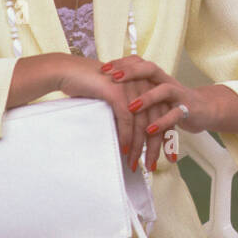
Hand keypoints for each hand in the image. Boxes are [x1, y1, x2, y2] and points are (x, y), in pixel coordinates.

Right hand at [57, 55, 159, 170]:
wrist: (68, 71)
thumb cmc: (91, 86)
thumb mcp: (116, 97)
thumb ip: (128, 111)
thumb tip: (133, 137)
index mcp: (147, 85)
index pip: (164, 114)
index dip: (167, 136)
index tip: (169, 155)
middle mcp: (144, 84)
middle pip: (156, 121)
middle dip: (155, 147)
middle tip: (153, 166)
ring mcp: (132, 87)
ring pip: (142, 123)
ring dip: (138, 147)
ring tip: (135, 163)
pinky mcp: (118, 92)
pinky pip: (126, 119)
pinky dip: (126, 137)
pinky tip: (125, 151)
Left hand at [100, 56, 205, 172]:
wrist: (205, 110)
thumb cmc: (172, 103)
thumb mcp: (153, 94)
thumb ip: (134, 92)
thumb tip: (104, 95)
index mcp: (157, 77)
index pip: (139, 62)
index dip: (122, 63)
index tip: (103, 68)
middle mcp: (167, 81)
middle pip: (150, 69)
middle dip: (132, 72)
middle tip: (114, 77)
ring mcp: (179, 95)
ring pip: (164, 90)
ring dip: (147, 98)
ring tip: (131, 108)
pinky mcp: (189, 110)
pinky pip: (175, 114)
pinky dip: (162, 122)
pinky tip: (150, 130)